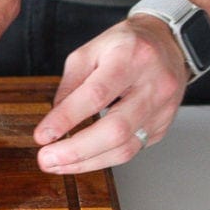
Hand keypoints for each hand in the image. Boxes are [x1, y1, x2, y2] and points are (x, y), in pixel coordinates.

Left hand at [33, 15, 189, 173]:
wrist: (168, 44)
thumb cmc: (126, 46)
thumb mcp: (90, 51)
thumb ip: (71, 83)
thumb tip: (55, 120)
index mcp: (132, 58)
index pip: (96, 95)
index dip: (66, 119)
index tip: (42, 135)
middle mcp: (154, 85)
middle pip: (115, 130)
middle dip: (76, 151)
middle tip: (46, 159)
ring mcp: (162, 109)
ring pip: (124, 148)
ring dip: (86, 162)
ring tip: (57, 165)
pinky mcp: (163, 127)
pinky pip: (130, 150)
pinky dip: (101, 159)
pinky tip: (81, 159)